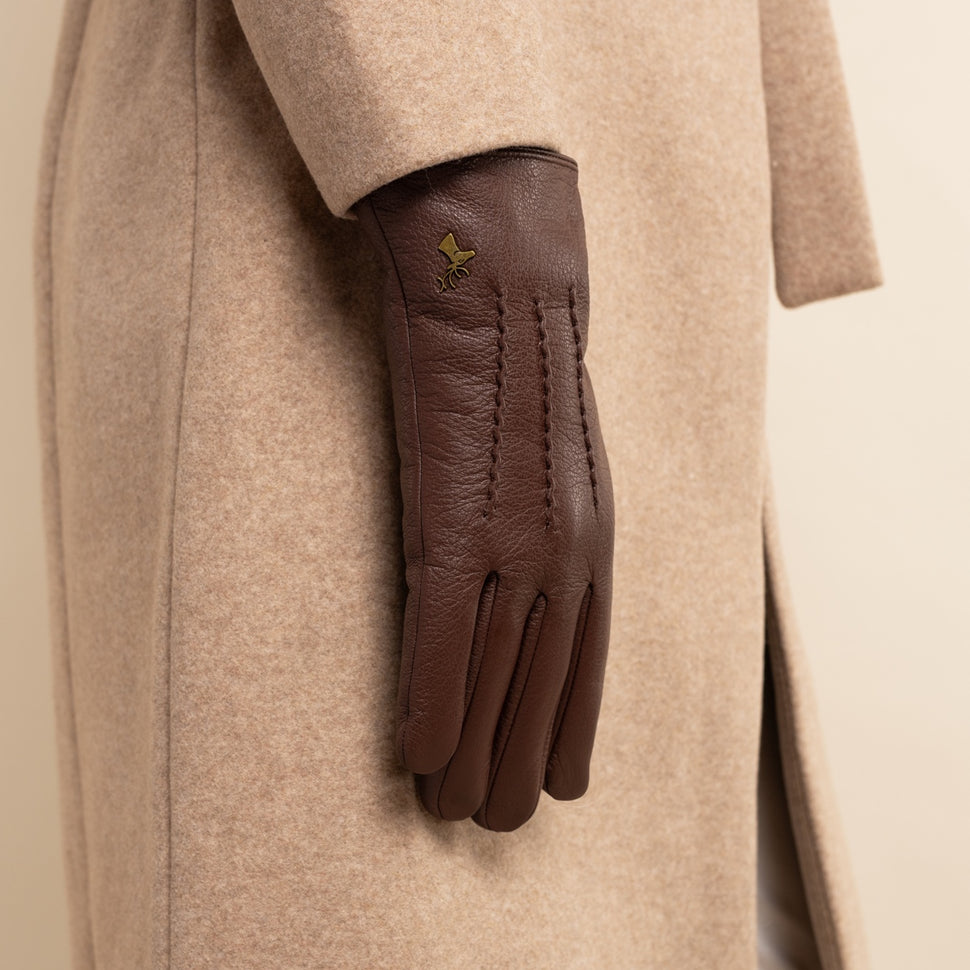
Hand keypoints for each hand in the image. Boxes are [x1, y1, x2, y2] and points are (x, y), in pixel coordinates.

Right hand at [354, 146, 613, 830]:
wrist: (497, 279)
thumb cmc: (517, 363)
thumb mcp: (555, 455)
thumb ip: (551, 521)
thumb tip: (526, 574)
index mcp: (595, 541)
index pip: (589, 666)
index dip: (568, 730)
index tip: (554, 780)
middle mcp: (570, 554)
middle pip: (546, 690)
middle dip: (520, 763)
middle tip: (493, 816)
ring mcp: (514, 543)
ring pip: (494, 681)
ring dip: (470, 755)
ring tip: (450, 809)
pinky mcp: (454, 521)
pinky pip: (440, 641)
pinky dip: (428, 706)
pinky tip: (415, 757)